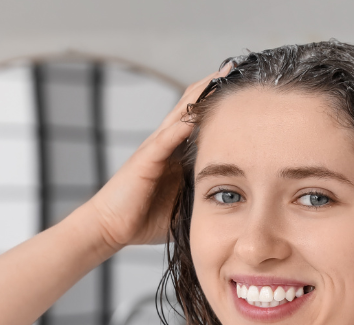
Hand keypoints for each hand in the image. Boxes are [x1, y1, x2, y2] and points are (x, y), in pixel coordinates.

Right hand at [86, 63, 232, 249]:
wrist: (111, 227)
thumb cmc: (144, 218)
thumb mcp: (184, 204)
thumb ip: (202, 194)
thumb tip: (234, 202)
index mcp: (176, 153)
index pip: (200, 120)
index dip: (218, 103)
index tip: (242, 89)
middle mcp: (165, 145)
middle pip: (190, 107)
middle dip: (212, 87)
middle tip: (234, 67)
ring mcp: (154, 150)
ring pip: (179, 115)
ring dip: (198, 97)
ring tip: (219, 78)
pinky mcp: (144, 162)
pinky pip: (163, 141)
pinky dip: (179, 128)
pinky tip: (193, 117)